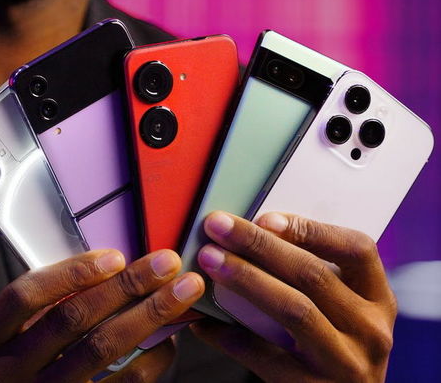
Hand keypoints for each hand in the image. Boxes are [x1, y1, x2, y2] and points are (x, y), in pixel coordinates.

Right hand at [0, 249, 203, 382]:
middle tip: (166, 264)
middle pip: (73, 319)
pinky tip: (168, 339)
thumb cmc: (3, 373)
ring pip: (101, 350)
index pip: (25, 295)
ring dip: (148, 316)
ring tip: (180, 293)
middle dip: (127, 286)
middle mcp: (5, 373)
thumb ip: (38, 309)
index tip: (115, 257)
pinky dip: (149, 360)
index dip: (72, 272)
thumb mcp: (0, 340)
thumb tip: (108, 270)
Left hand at [192, 211, 396, 381]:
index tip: (264, 217)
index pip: (357, 249)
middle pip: (313, 274)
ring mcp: (345, 362)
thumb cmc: (334, 347)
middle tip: (218, 226)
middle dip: (259, 244)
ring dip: (245, 278)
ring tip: (209, 260)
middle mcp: (370, 330)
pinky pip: (262, 354)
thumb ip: (313, 278)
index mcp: (378, 299)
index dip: (310, 229)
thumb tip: (252, 233)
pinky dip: (227, 333)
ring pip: (293, 308)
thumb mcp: (343, 310)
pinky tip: (202, 319)